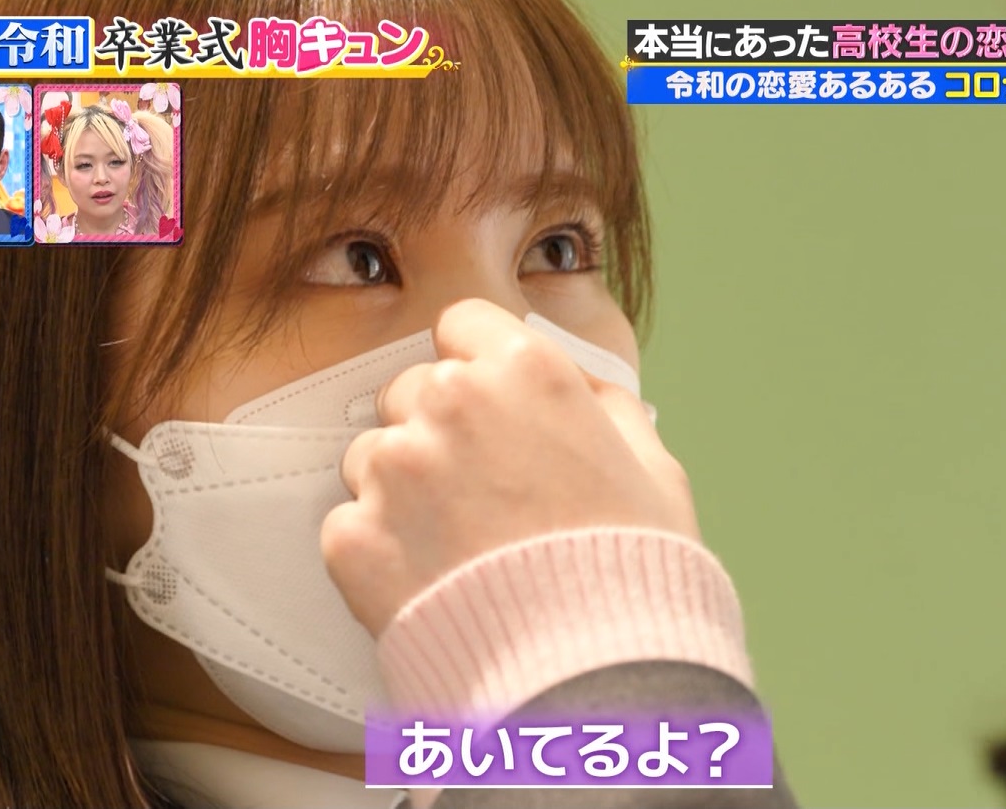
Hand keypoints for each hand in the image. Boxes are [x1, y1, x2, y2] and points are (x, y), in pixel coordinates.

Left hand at [320, 299, 699, 636]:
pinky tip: (433, 580)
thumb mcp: (654, 470)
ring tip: (459, 544)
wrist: (589, 680)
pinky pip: (351, 523)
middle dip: (438, 426)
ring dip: (404, 487)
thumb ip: (608, 410)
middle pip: (414, 388)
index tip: (489, 398)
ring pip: (373, 455)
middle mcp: (450, 405)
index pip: (463, 324)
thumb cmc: (635, 576)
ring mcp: (395, 472)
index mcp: (524, 372)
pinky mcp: (354, 538)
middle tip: (482, 487)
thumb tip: (585, 393)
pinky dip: (382, 550)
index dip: (478, 361)